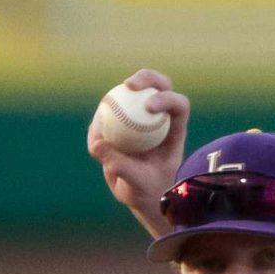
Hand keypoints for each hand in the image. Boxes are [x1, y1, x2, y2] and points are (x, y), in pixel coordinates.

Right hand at [87, 69, 191, 237]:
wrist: (138, 196)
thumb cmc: (147, 193)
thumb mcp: (137, 185)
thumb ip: (122, 167)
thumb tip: (97, 145)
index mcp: (175, 130)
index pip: (178, 105)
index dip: (167, 98)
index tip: (148, 107)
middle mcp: (161, 119)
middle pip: (159, 86)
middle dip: (146, 77)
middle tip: (128, 85)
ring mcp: (141, 118)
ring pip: (132, 94)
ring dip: (116, 96)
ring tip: (103, 114)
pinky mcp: (122, 122)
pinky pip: (111, 113)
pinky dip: (101, 120)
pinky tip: (96, 132)